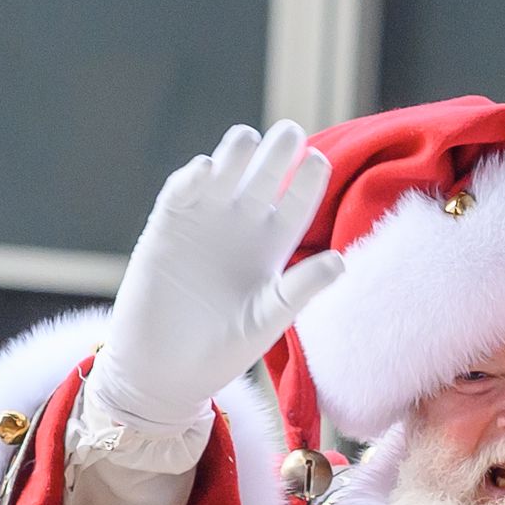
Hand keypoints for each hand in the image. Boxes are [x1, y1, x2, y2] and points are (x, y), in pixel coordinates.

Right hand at [89, 121, 343, 428]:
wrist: (164, 372)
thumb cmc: (222, 351)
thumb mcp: (267, 320)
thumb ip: (299, 289)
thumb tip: (340, 262)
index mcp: (274, 247)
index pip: (298, 201)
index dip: (309, 179)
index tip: (318, 161)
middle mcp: (242, 226)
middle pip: (266, 174)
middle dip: (277, 151)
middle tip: (288, 133)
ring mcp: (204, 223)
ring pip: (224, 171)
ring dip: (235, 152)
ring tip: (247, 140)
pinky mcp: (166, 228)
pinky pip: (181, 192)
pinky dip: (191, 178)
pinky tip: (205, 170)